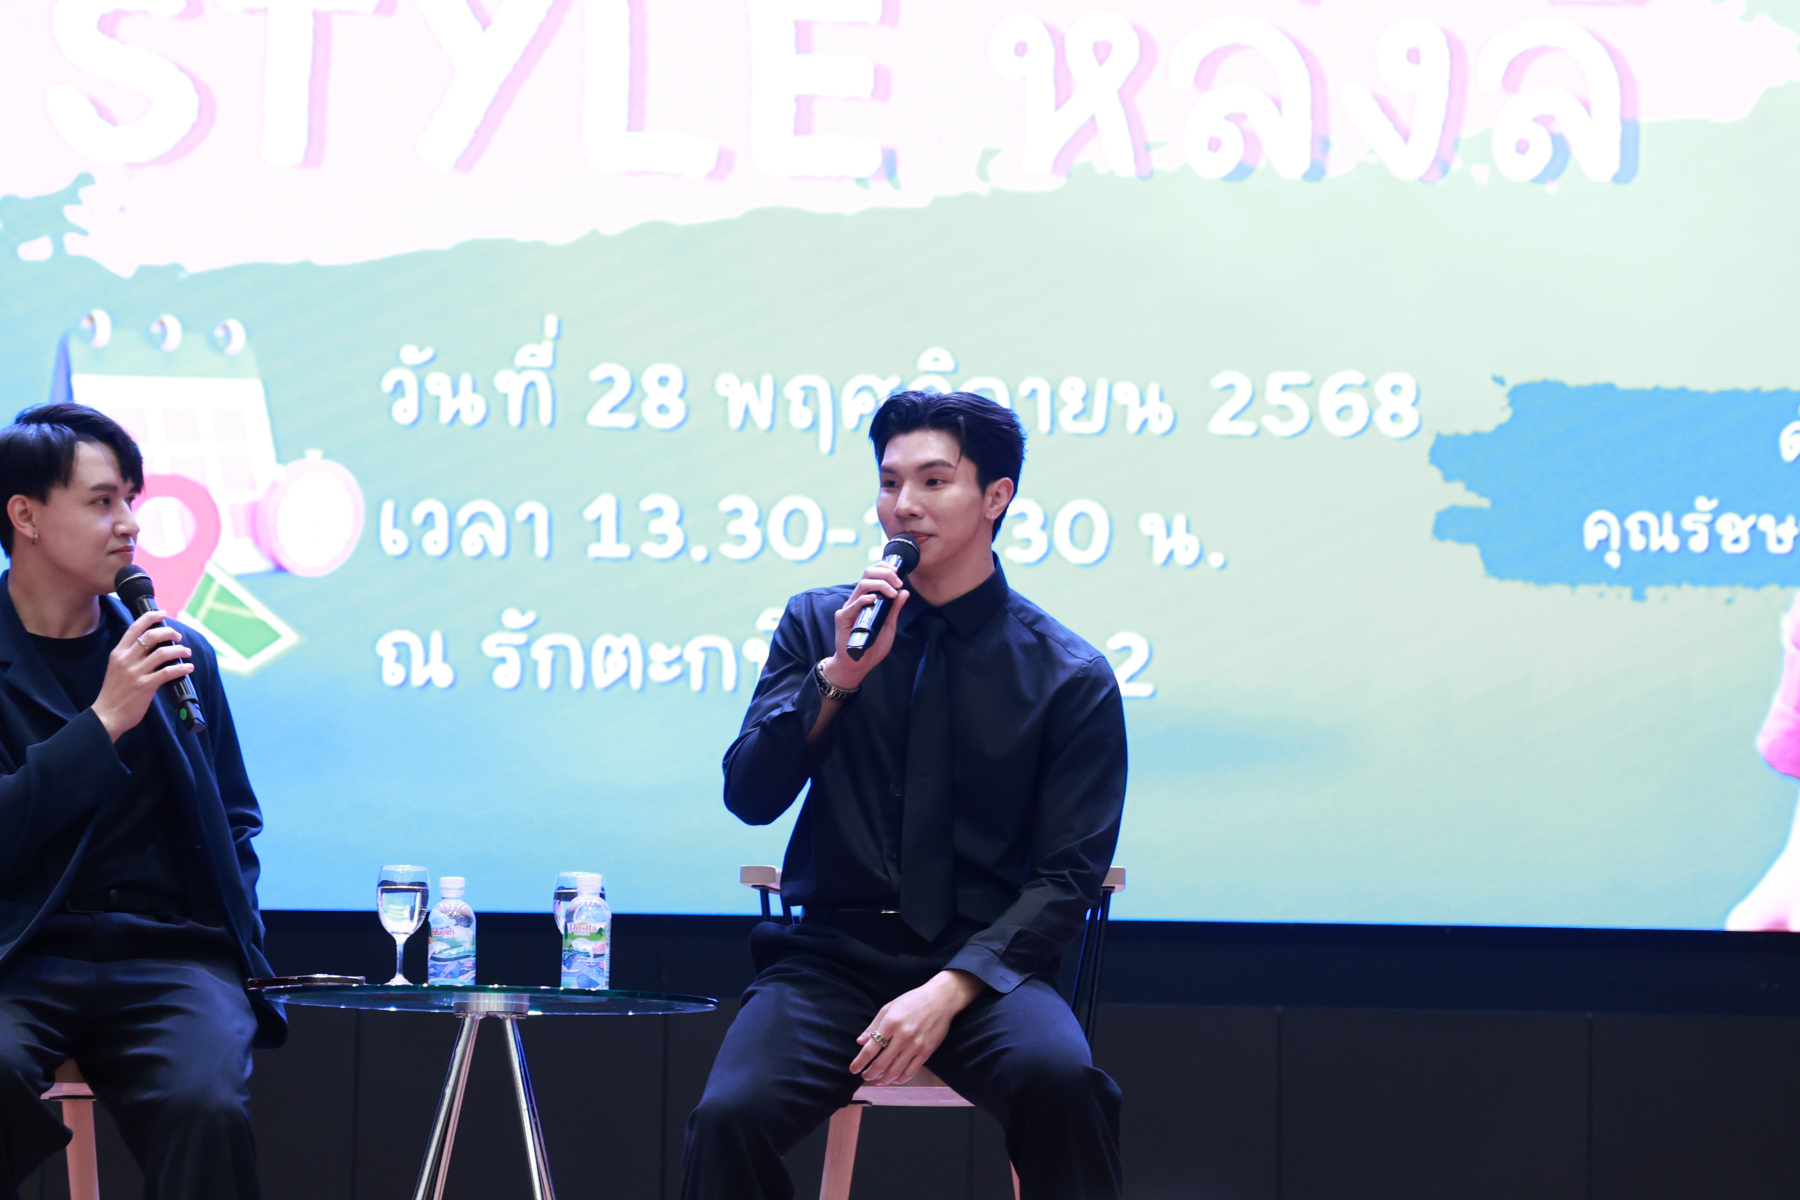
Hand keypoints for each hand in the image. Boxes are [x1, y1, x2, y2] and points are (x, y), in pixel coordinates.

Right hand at [93, 610, 192, 741]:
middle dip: (169, 632)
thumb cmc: (114, 693)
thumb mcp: (116, 669)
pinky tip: (189, 668)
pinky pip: (168, 672)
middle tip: (179, 637)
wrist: (106, 716)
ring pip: (163, 652)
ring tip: (187, 652)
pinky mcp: (145, 686)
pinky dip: (182, 668)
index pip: (134, 628)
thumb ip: (130, 657)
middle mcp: (125, 660)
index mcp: (118, 653)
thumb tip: (152, 648)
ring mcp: (135, 673)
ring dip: (180, 650)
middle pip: (151, 636)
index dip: (150, 617)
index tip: (162, 613)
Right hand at [822, 562, 909, 689]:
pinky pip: (853, 604)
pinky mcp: (842, 618)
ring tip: (892, 592)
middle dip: (885, 573)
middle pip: (867, 574)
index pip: (873, 575)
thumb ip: (895, 609)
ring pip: (862, 585)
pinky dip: (864, 599)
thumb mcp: (889, 626)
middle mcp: (857, 600)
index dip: (884, 568)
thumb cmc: (872, 646)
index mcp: (867, 598)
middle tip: (898, 582)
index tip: (899, 572)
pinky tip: (874, 599)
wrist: (858, 664)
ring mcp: (849, 607)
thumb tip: (905, 591)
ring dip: (880, 584)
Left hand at [850, 970, 983, 1084]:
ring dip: (883, 1080)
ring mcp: (915, 1046)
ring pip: (895, 1071)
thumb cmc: (912, 1000)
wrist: (940, 999)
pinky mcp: (926, 1052)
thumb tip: (860, 1041)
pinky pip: (911, 1071)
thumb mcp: (889, 1007)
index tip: (853, 1069)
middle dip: (870, 1073)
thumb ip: (874, 1026)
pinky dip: (900, 1079)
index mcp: (890, 1023)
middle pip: (881, 1063)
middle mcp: (902, 1037)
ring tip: (877, 1081)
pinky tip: (894, 1079)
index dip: (859, 1062)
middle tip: (864, 1076)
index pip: (871, 1049)